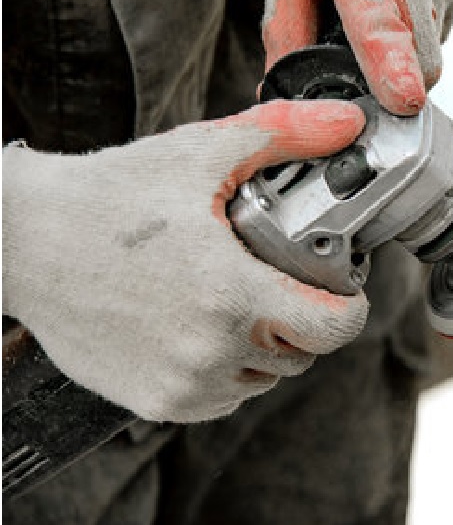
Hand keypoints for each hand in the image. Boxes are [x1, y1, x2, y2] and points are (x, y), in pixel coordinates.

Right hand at [2, 100, 367, 422]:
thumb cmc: (108, 198)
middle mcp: (209, 349)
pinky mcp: (155, 402)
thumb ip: (284, 135)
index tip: (341, 290)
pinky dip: (226, 369)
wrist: (22, 243)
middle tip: (277, 280)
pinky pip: (223, 397)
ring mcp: (182, 383)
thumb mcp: (201, 153)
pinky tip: (202, 327)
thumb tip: (348, 121)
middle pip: (302, 353)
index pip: (333, 328)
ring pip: (263, 378)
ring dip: (265, 347)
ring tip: (235, 301)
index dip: (348, 307)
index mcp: (230, 293)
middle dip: (303, 319)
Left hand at [258, 0, 452, 114]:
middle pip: (418, 59)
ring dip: (406, 51)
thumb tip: (278, 90)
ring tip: (378, 3)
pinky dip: (420, 30)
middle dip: (394, 79)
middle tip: (359, 56)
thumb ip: (286, 23)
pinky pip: (443, 31)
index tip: (403, 99)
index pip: (376, 17)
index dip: (390, 64)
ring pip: (433, 53)